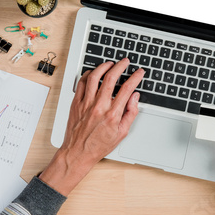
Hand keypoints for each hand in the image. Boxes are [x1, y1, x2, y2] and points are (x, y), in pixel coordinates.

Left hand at [39, 59, 144, 195]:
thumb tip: (134, 97)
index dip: (135, 77)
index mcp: (112, 114)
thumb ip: (130, 113)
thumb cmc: (99, 145)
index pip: (127, 89)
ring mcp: (86, 103)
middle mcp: (99, 106)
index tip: (139, 72)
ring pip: (95, 76)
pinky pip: (82, 83)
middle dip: (120, 66)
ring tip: (110, 63)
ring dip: (104, 66)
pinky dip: (89, 74)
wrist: (78, 152)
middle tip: (125, 62)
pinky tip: (94, 73)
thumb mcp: (122, 133)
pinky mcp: (76, 103)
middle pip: (111, 78)